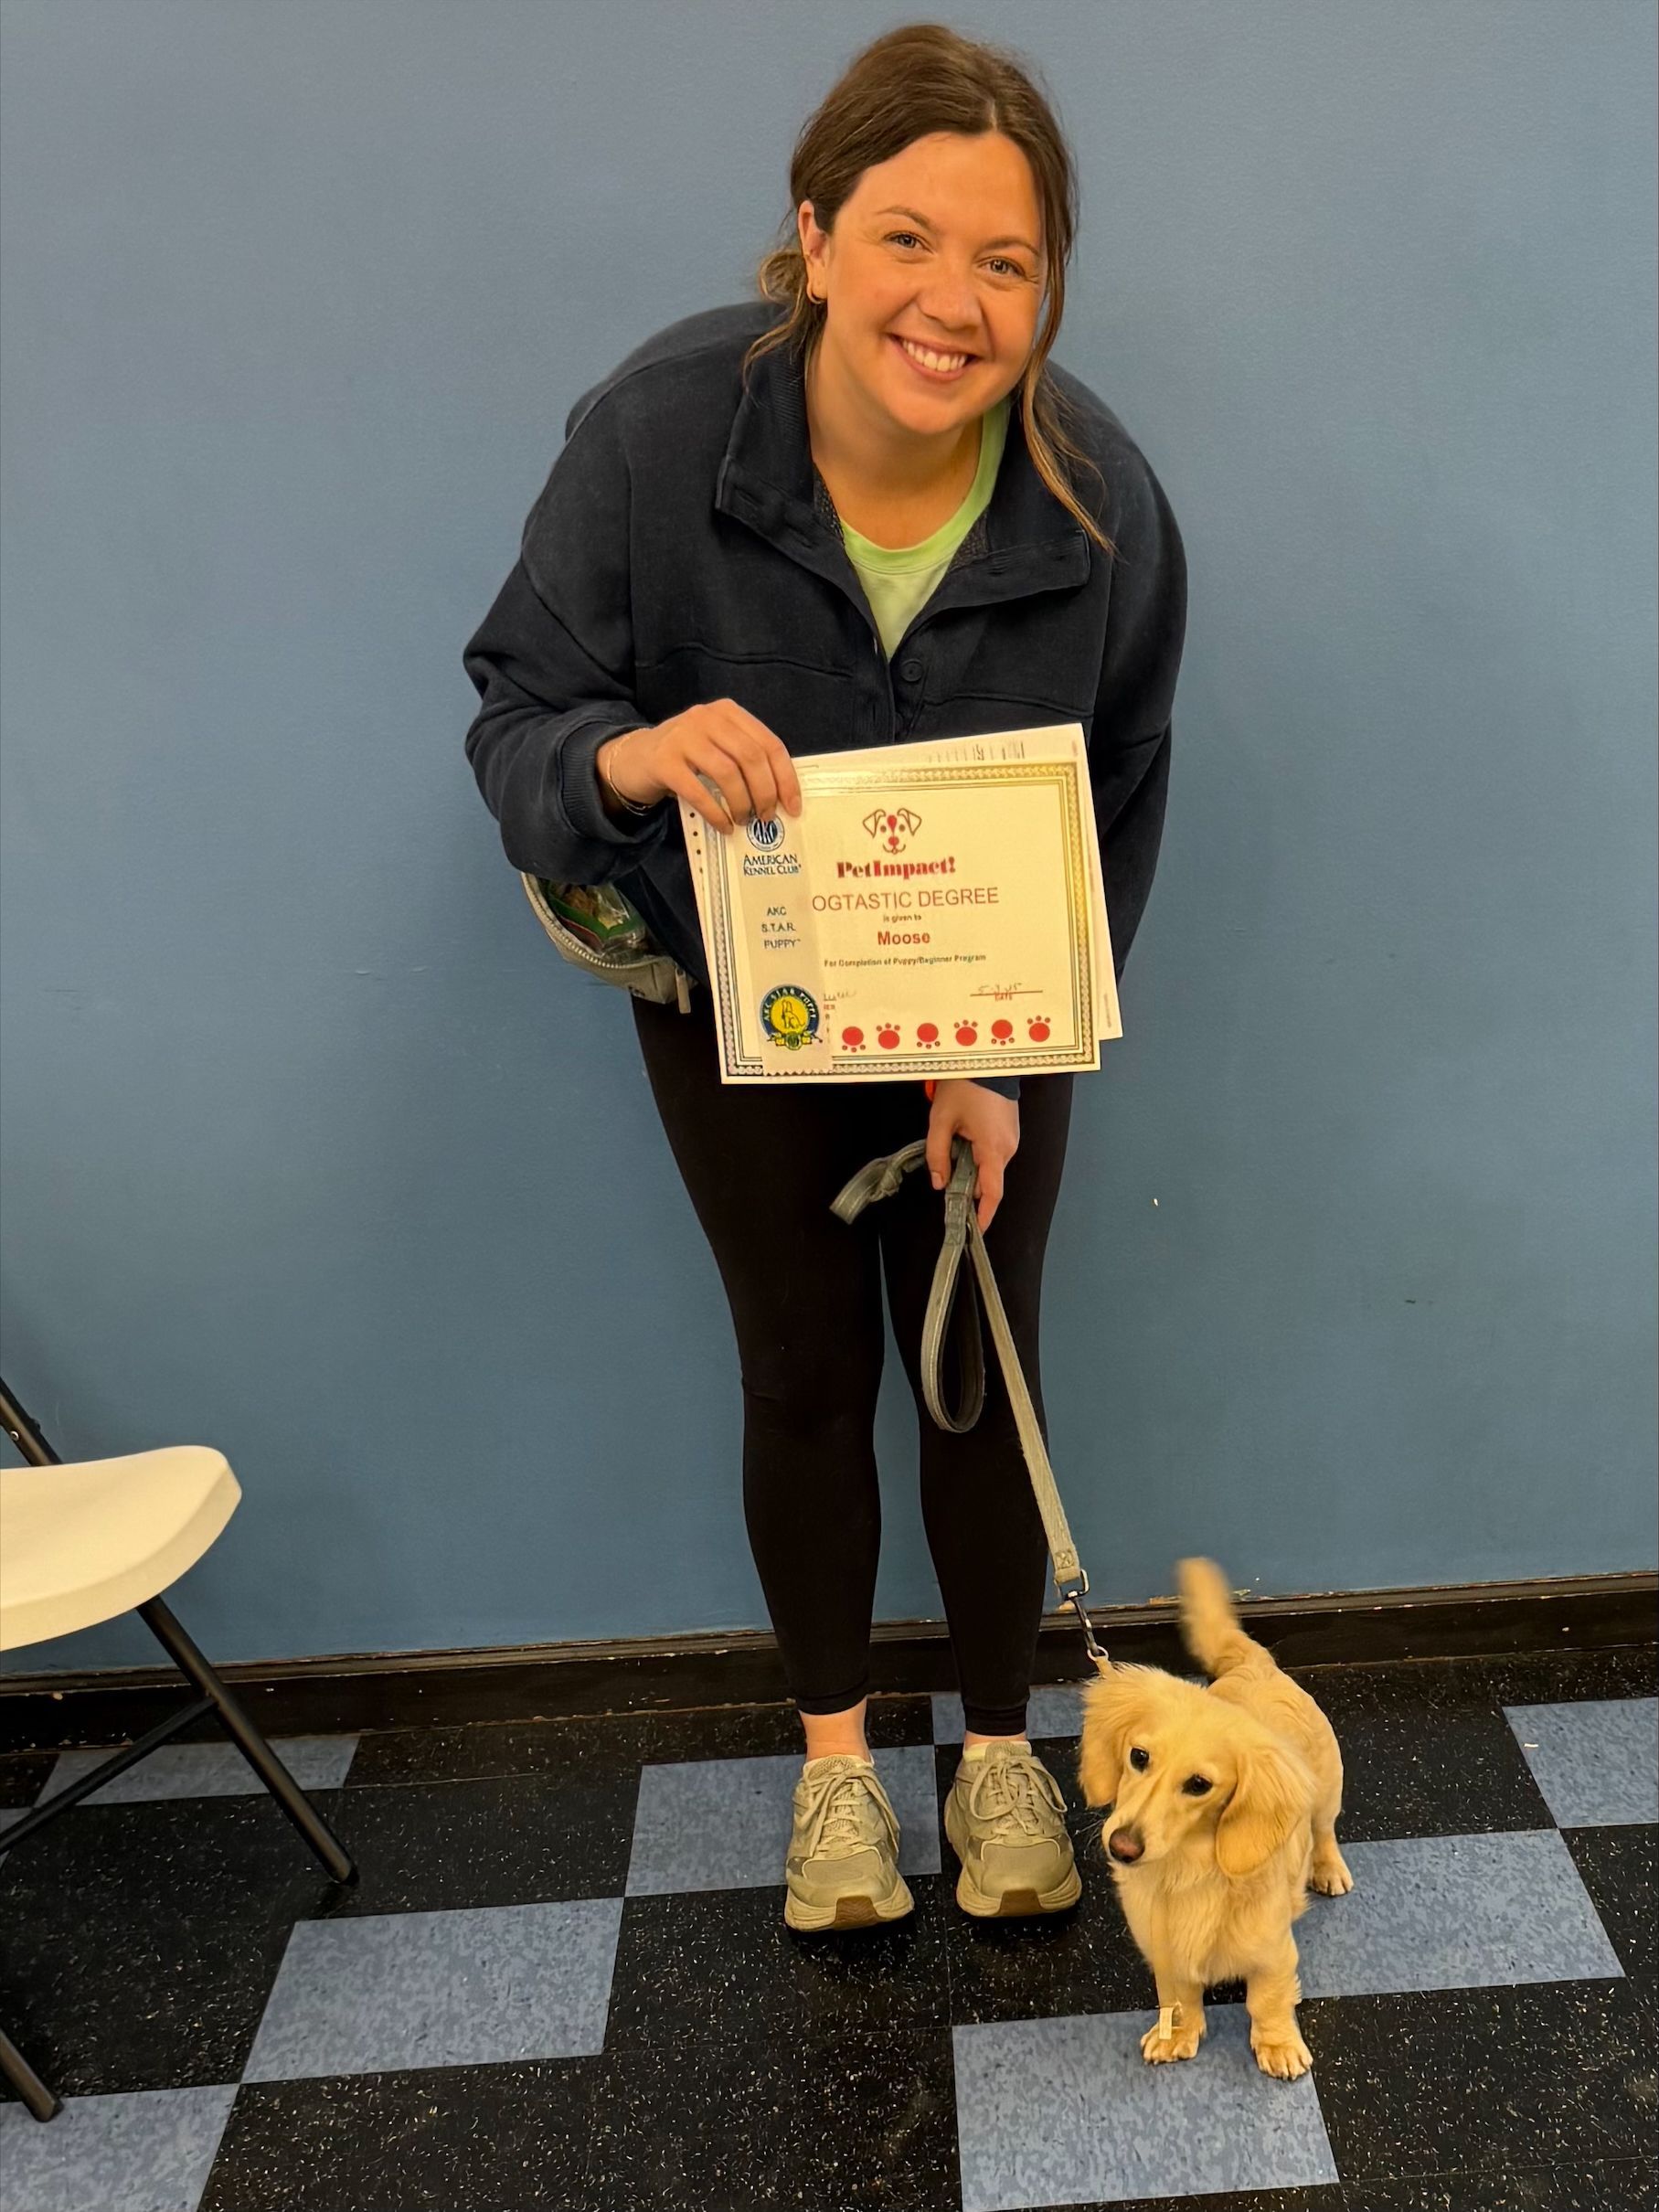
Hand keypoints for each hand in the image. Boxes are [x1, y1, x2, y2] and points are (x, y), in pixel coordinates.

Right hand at [598, 701, 802, 833]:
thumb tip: (780, 796)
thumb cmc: (686, 758)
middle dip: (765, 793)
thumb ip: (745, 759)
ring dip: (741, 803)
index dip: (785, 778)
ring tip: (743, 821)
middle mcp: (707, 718)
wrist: (635, 758)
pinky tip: (723, 825)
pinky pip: (698, 791)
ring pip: (727, 773)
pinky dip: (715, 813)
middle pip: (751, 757)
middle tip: (766, 818)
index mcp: (728, 713)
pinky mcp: (664, 761)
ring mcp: (683, 737)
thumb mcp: (718, 746)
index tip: (792, 807)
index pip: (769, 744)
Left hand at [925, 1080, 1018, 1232]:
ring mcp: (1011, 1137)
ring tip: (953, 1141)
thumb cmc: (966, 1085)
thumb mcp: (941, 1120)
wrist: (986, 1059)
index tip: (976, 1229)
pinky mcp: (1009, 1129)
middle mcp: (1008, 1146)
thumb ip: (937, 1154)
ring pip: (989, 1164)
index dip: (985, 1214)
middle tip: (945, 1174)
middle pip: (988, 1179)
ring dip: (971, 1164)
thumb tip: (939, 1181)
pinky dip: (977, 1152)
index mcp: (994, 1148)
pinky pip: (993, 1150)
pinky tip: (963, 1135)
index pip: (992, 1192)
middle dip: (967, 1182)